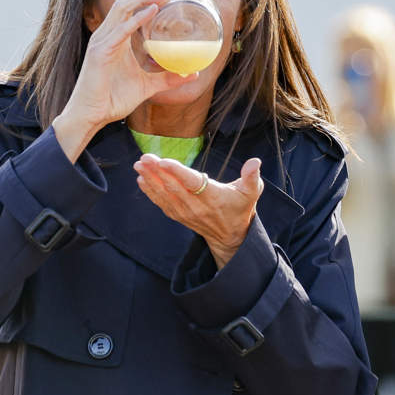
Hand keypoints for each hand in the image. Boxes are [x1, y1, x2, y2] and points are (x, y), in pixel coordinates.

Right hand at [53, 0, 190, 160]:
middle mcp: (107, 35)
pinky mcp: (100, 53)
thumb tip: (193, 74)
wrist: (91, 116)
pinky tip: (152, 11)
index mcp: (116, 38)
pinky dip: (137, 18)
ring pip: (122, 8)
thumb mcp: (147, 86)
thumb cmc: (113, 100)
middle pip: (125, 0)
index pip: (129, 6)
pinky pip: (120, 30)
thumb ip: (167, 78)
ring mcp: (102, 42)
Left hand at [134, 154, 262, 267]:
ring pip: (164, 194)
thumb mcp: (250, 193)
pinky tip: (141, 180)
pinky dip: (150, 192)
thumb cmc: (240, 209)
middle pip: (173, 187)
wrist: (230, 236)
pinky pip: (161, 203)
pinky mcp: (178, 215)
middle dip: (156, 171)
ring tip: (139, 165)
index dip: (177, 172)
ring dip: (150, 179)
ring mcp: (185, 212)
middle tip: (144, 157)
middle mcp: (196, 205)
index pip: (191, 182)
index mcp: (212, 196)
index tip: (163, 161)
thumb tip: (255, 162)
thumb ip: (252, 177)